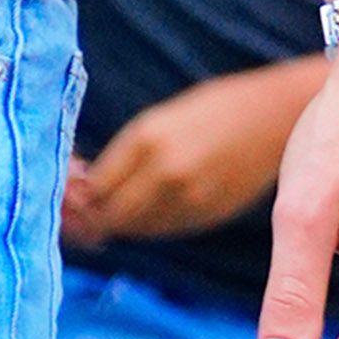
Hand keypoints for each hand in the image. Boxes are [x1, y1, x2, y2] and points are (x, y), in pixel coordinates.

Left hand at [63, 66, 317, 246]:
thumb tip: (85, 184)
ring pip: (139, 227)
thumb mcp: (158, 121)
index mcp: (146, 140)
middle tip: (77, 212)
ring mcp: (193, 199)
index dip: (75, 197)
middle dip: (90, 217)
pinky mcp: (212, 215)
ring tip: (103, 208)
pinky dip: (148, 225)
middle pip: (113, 215)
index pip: (96, 187)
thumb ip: (125, 155)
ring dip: (117, 223)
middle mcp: (167, 174)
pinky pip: (168, 229)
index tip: (64, 193)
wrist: (274, 117)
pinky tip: (141, 210)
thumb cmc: (210, 109)